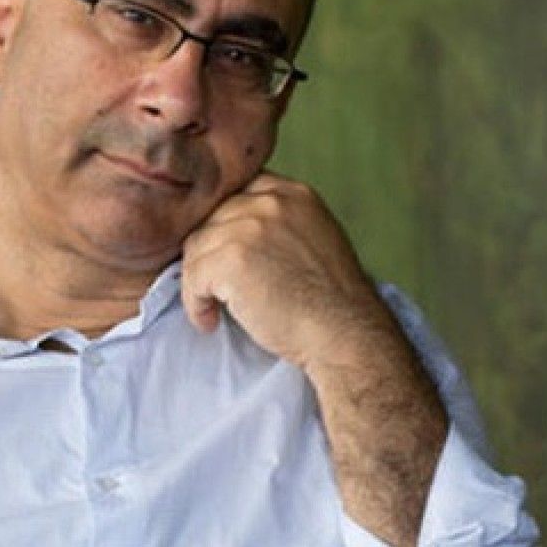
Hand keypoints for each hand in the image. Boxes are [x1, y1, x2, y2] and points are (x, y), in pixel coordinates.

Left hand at [182, 170, 446, 546]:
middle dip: (207, 260)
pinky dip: (197, 301)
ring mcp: (257, 223)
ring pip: (196, 247)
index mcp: (294, 193)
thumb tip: (226, 229)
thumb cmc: (330, 318)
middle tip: (216, 299)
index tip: (221, 268)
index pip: (234, 197)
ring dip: (201, 285)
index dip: (220, 231)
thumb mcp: (308, 256)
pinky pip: (193, 272)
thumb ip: (273, 232)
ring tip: (220, 316)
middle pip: (209, 221)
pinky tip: (216, 325)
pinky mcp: (239, 254)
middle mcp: (276, 197)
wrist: (353, 353)